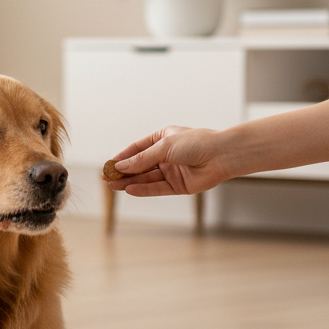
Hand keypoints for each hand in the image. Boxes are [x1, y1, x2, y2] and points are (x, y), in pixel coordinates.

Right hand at [104, 126, 232, 195]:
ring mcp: (172, 171)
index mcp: (162, 139)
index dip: (122, 157)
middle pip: (140, 165)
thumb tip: (121, 166)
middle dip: (123, 172)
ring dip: (130, 182)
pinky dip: (144, 189)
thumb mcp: (163, 147)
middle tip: (106, 178)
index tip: (108, 164)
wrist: (222, 156)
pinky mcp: (178, 185)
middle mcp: (166, 155)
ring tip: (113, 186)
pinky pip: (157, 188)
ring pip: (146, 178)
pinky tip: (130, 190)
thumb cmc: (196, 144)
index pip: (137, 149)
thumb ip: (141, 159)